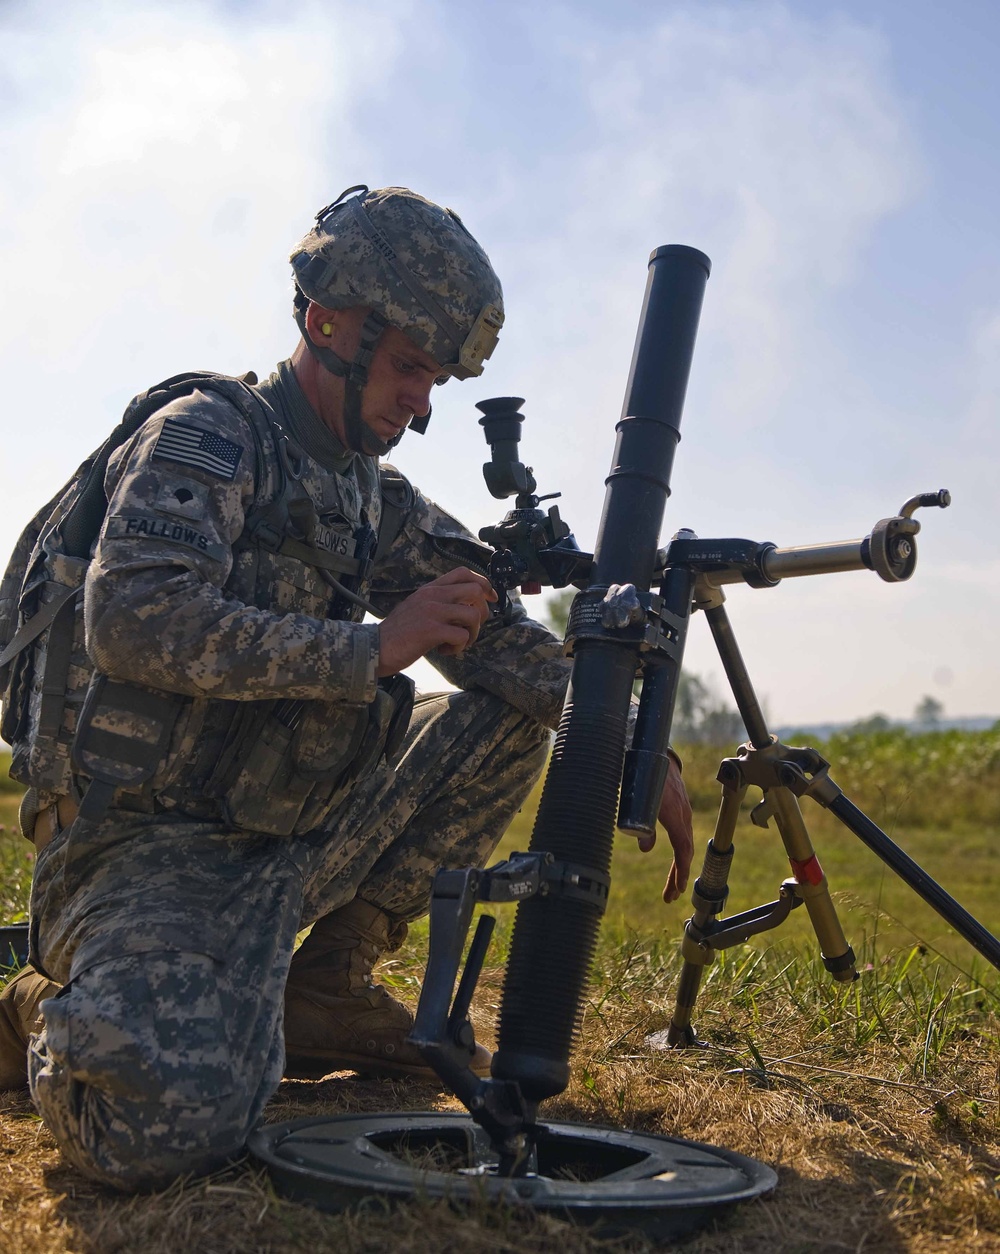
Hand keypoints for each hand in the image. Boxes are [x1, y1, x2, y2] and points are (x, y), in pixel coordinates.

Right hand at [377, 567, 497, 675]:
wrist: (374, 647)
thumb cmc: (396, 632)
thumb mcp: (416, 606)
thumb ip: (437, 601)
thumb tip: (465, 607)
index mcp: (429, 589)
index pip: (463, 572)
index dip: (483, 583)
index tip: (490, 598)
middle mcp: (432, 596)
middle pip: (475, 591)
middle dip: (483, 612)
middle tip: (473, 628)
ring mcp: (432, 612)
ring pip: (473, 615)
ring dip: (473, 633)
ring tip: (458, 643)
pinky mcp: (432, 631)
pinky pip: (462, 635)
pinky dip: (459, 647)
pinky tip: (446, 651)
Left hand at [636, 755, 693, 903]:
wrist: (653, 750)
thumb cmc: (643, 774)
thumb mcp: (637, 801)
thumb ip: (642, 825)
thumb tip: (645, 849)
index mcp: (674, 814)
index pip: (682, 848)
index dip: (680, 870)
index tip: (677, 889)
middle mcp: (683, 814)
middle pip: (685, 850)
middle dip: (678, 876)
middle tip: (670, 896)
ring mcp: (683, 810)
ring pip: (684, 843)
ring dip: (678, 866)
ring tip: (672, 887)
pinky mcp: (679, 807)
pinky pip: (682, 834)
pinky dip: (679, 851)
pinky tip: (674, 863)